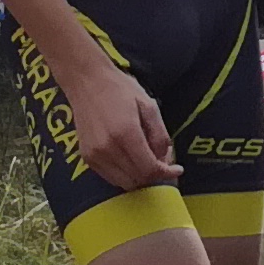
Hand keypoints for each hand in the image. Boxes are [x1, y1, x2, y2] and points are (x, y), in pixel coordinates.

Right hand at [67, 54, 178, 190]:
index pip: (149, 169)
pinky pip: (110, 177)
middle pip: (138, 179)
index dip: (167, 173)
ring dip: (140, 176)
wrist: (86, 81)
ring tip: (145, 158)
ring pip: (124, 183)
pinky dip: (125, 174)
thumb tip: (165, 160)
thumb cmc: (120, 89)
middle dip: (154, 174)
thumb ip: (160, 136)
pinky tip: (130, 158)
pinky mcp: (86, 157)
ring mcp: (95, 155)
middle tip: (162, 160)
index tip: (177, 169)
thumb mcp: (149, 106)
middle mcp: (108, 149)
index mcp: (126, 134)